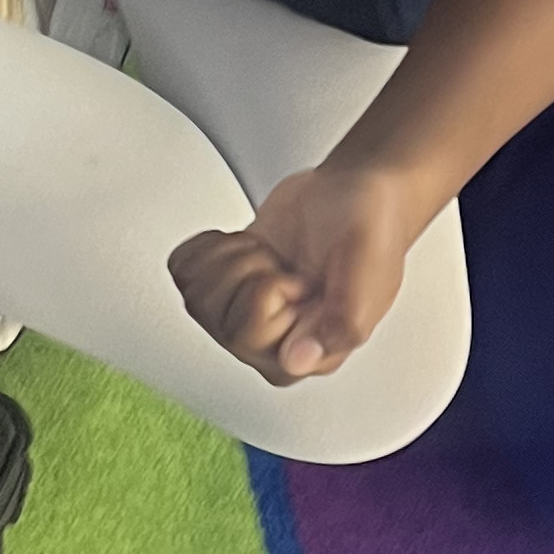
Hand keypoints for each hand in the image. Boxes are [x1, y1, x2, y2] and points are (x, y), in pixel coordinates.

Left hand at [169, 159, 423, 387]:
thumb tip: (297, 362)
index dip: (267, 290)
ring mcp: (245, 318)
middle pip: (214, 316)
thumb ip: (342, 318)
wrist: (353, 192)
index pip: (248, 333)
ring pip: (195, 296)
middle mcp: (275, 344)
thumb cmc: (369, 226)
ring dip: (231, 257)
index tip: (298, 278)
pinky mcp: (225, 289)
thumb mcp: (367, 266)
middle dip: (248, 269)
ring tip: (271, 254)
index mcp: (312, 352)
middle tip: (285, 263)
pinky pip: (183, 273)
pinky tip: (247, 246)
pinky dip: (211, 245)